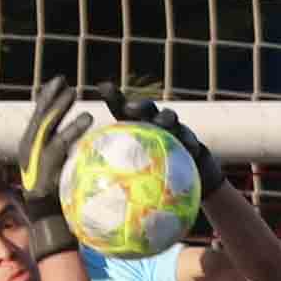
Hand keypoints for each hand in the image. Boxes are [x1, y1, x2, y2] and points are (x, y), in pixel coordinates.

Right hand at [12, 77, 92, 257]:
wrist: (49, 226)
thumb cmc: (60, 203)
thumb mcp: (60, 174)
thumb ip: (64, 156)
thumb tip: (81, 144)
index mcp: (30, 151)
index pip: (37, 120)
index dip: (45, 100)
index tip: (58, 83)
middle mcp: (28, 152)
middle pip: (38, 118)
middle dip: (49, 97)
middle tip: (63, 80)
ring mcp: (34, 160)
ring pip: (46, 126)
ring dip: (59, 107)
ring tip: (74, 92)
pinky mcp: (44, 169)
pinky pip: (60, 144)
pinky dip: (73, 130)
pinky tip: (88, 118)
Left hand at [94, 84, 223, 193]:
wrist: (188, 193)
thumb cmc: (154, 189)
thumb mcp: (132, 184)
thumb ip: (114, 179)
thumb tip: (85, 192)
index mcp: (137, 131)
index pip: (123, 111)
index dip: (114, 97)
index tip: (104, 87)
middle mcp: (156, 127)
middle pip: (147, 110)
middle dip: (140, 106)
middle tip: (130, 109)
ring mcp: (176, 133)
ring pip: (171, 120)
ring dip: (166, 118)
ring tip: (162, 122)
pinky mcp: (195, 145)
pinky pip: (193, 142)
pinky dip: (190, 142)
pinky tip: (190, 147)